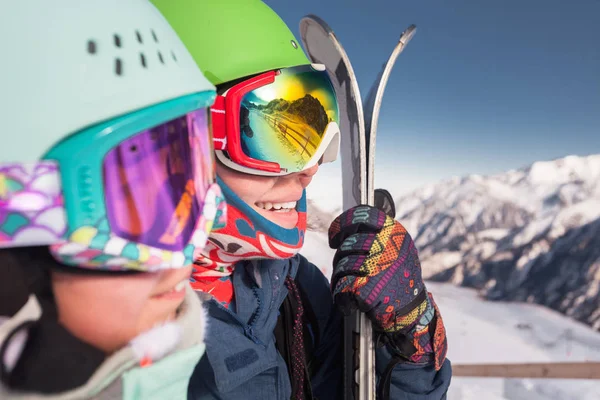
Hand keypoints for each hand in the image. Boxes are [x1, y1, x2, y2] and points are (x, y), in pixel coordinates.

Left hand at [328, 205, 427, 333]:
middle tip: (345, 270)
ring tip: (351, 288)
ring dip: (341, 278)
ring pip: (342, 265)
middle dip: (341, 259)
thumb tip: (345, 225)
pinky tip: (349, 302)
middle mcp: (387, 246)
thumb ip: (377, 235)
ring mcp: (377, 267)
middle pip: (347, 244)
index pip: (362, 215)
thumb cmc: (399, 278)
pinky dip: (341, 296)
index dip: (342, 223)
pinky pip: (341, 286)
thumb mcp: (398, 249)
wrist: (413, 313)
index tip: (334, 236)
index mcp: (394, 232)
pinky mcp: (367, 289)